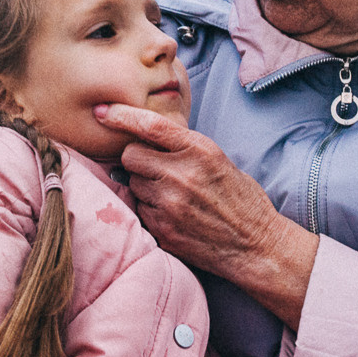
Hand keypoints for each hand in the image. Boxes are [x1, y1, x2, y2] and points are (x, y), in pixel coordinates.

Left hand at [93, 103, 317, 328]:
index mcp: (199, 150)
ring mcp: (171, 204)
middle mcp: (182, 175)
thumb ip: (182, 147)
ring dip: (143, 186)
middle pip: (130, 155)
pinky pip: (139, 210)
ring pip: (132, 184)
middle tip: (154, 168)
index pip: (150, 124)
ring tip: (171, 196)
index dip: (121, 115)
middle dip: (136, 159)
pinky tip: (173, 215)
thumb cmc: (239, 198)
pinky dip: (149, 210)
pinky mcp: (163, 230)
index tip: (102, 111)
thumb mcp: (217, 159)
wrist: (255, 244)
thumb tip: (143, 136)